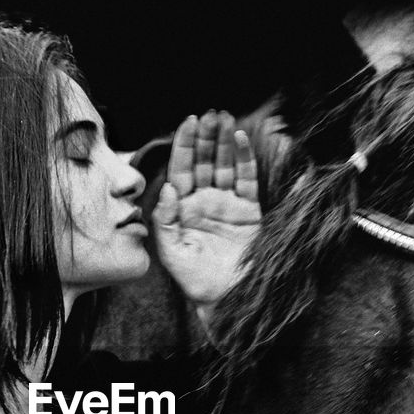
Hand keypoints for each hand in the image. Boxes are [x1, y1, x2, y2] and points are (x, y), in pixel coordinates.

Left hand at [152, 110, 260, 324]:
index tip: (188, 122)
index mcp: (182, 209)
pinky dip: (244, 158)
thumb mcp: (171, 253)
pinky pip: (246, 178)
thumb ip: (164, 219)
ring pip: (224, 165)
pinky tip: (240, 138)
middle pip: (203, 161)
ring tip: (224, 117)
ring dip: (223, 141)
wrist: (227, 300)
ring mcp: (227, 204)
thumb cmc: (195, 281)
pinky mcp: (249, 210)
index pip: (181, 170)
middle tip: (209, 114)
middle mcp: (203, 202)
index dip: (184, 145)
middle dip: (205, 137)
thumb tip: (167, 188)